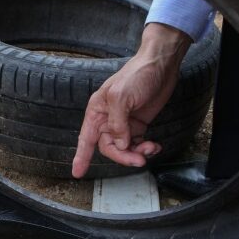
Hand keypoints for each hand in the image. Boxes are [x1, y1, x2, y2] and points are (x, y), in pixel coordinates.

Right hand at [71, 23, 190, 177]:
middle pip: (110, 147)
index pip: (86, 138)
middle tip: (139, 160)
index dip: (81, 156)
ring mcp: (124, 122)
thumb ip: (117, 123)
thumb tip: (120, 144)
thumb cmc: (137, 75)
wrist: (160, 65)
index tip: (77, 173)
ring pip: (125, 147)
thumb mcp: (121, 97)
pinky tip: (154, 145)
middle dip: (124, 156)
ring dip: (137, 152)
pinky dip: (146, 148)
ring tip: (151, 148)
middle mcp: (108, 119)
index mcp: (97, 111)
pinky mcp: (139, 123)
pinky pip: (138, 143)